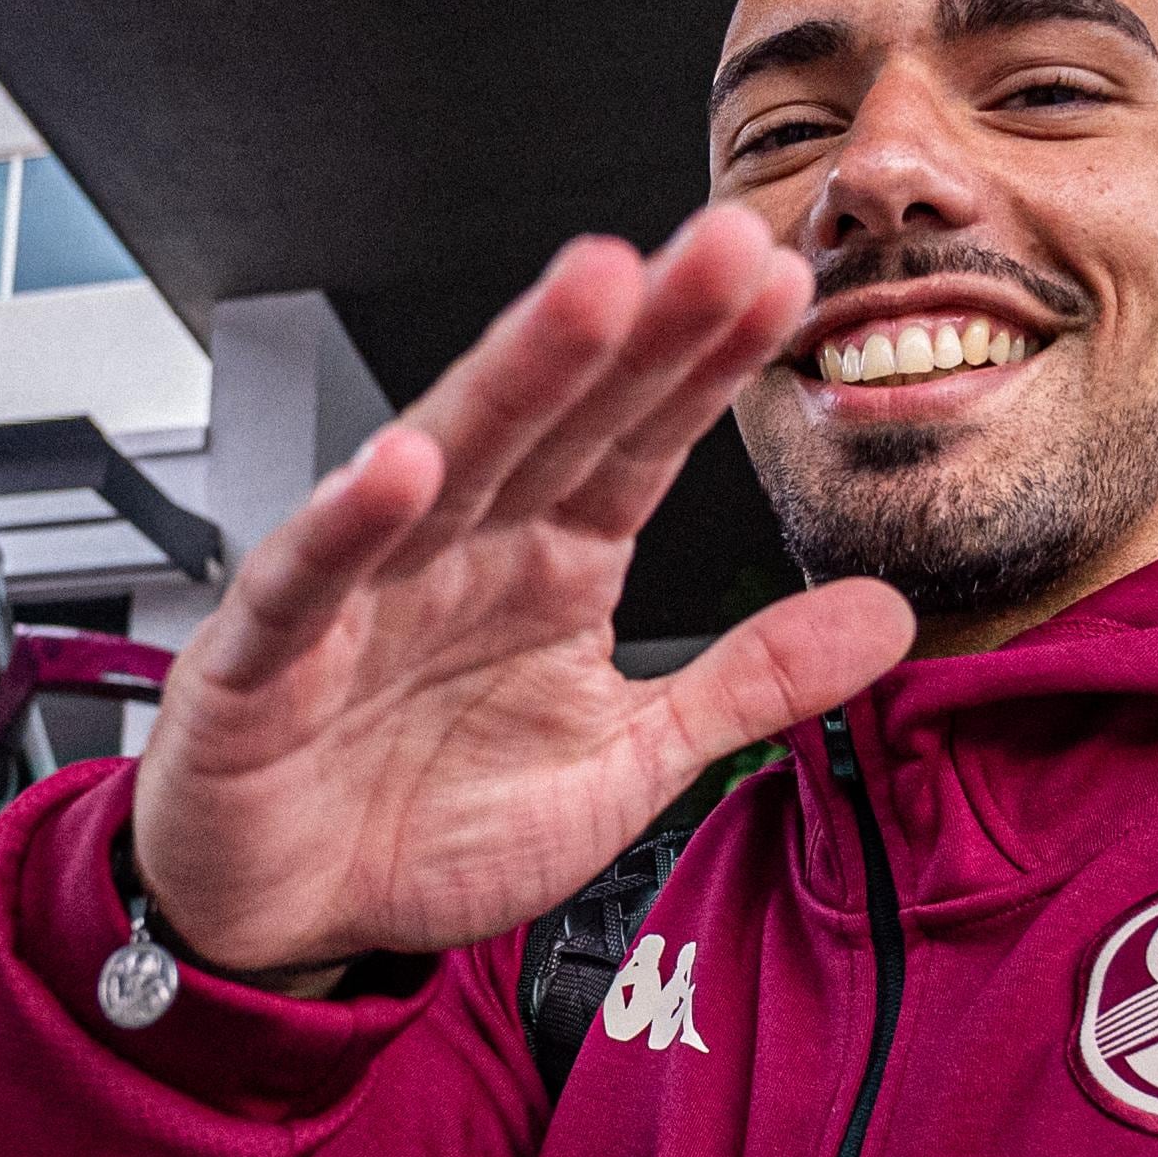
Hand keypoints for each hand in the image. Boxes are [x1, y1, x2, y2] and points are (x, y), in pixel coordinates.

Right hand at [128, 208, 915, 979]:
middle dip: (641, 328)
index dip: (709, 365)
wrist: (286, 917)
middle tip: (724, 239)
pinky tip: (402, 466)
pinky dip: (349, 524)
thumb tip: (892, 614)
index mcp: (553, 562)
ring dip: (517, 372)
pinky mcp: (265, 658)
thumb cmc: (429, 822)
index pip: (643, 442)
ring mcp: (364, 590)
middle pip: (561, 418)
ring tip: (593, 288)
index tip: (786, 285)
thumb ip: (749, 684)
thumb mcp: (627, 763)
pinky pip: (310, 580)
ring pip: (451, 461)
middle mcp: (465, 549)